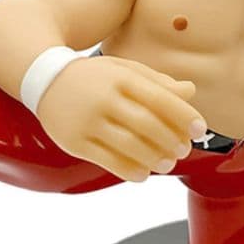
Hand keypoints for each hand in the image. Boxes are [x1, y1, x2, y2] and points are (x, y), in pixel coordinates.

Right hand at [37, 55, 206, 181]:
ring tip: (168, 164)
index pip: (159, 98)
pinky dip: (130, 170)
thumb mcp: (125, 70)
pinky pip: (108, 161)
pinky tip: (144, 173)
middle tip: (184, 150)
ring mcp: (87, 121)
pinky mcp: (74, 141)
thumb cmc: (94, 76)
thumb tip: (191, 92)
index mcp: (120, 77)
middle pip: (147, 124)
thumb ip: (158, 82)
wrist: (43, 78)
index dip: (183, 115)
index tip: (199, 128)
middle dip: (171, 140)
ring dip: (154, 158)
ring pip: (129, 146)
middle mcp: (104, 98)